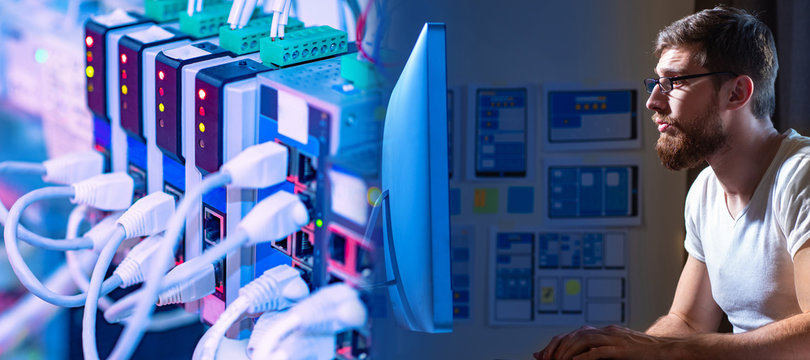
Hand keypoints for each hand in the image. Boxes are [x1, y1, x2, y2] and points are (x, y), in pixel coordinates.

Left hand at [534, 325, 674, 359]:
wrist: (669, 350)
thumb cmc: (644, 354)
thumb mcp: (617, 351)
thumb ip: (597, 353)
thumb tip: (575, 359)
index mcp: (603, 332)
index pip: (572, 334)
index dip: (555, 344)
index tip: (542, 355)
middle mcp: (606, 332)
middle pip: (573, 335)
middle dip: (555, 348)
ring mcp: (614, 339)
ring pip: (581, 340)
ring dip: (565, 352)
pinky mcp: (622, 349)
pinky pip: (598, 352)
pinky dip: (583, 357)